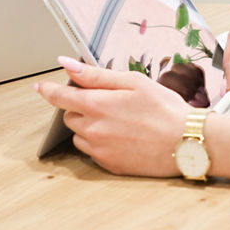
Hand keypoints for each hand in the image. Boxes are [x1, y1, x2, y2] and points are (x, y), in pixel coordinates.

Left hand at [34, 57, 191, 176]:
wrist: (188, 142)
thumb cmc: (164, 108)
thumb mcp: (132, 82)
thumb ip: (95, 75)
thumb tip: (66, 64)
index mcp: (96, 106)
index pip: (59, 97)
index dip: (48, 90)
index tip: (41, 87)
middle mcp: (93, 130)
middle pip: (70, 116)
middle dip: (81, 108)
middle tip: (108, 103)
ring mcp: (100, 151)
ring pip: (80, 136)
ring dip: (89, 127)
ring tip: (119, 122)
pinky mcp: (109, 166)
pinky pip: (93, 152)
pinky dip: (100, 143)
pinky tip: (123, 137)